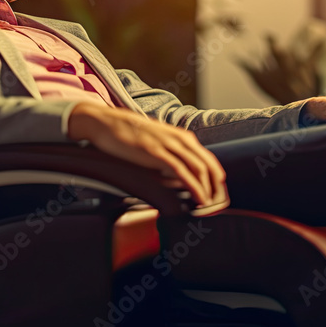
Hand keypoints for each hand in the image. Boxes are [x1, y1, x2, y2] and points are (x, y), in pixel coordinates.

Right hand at [67, 102, 226, 206]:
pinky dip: (194, 186)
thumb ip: (168, 153)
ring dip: (207, 188)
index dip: (215, 174)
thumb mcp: (155, 140)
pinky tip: (199, 197)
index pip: (206, 156)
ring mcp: (167, 144)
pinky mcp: (156, 152)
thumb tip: (178, 175)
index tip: (218, 190)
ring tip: (210, 203)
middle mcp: (178, 138)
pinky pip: (181, 171)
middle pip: (207, 163)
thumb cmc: (128, 134)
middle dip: (216, 184)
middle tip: (218, 201)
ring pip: (198, 167)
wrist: (107, 123)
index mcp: (180, 135)